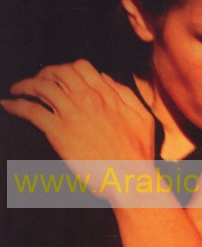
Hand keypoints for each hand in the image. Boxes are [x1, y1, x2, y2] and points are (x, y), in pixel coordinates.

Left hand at [1, 60, 154, 192]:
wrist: (130, 179)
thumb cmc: (139, 154)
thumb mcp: (142, 117)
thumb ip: (125, 95)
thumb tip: (105, 79)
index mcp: (107, 95)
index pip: (81, 67)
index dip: (66, 68)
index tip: (59, 77)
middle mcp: (88, 99)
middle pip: (58, 72)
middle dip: (43, 73)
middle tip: (35, 83)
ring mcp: (72, 114)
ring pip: (41, 86)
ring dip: (24, 85)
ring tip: (16, 91)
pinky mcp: (58, 133)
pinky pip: (31, 111)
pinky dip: (16, 105)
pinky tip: (7, 106)